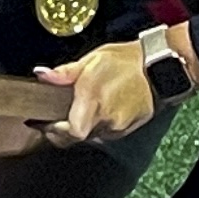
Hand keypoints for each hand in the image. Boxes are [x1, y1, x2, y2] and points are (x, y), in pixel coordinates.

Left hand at [34, 40, 156, 146]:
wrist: (157, 67)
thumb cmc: (124, 62)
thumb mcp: (90, 60)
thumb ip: (64, 73)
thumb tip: (41, 75)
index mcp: (94, 100)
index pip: (71, 132)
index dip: (55, 132)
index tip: (44, 123)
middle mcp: (107, 118)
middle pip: (78, 137)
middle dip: (63, 130)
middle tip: (55, 118)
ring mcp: (119, 126)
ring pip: (91, 135)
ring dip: (81, 126)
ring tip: (80, 109)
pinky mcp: (128, 129)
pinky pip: (106, 133)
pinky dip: (97, 125)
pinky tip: (98, 110)